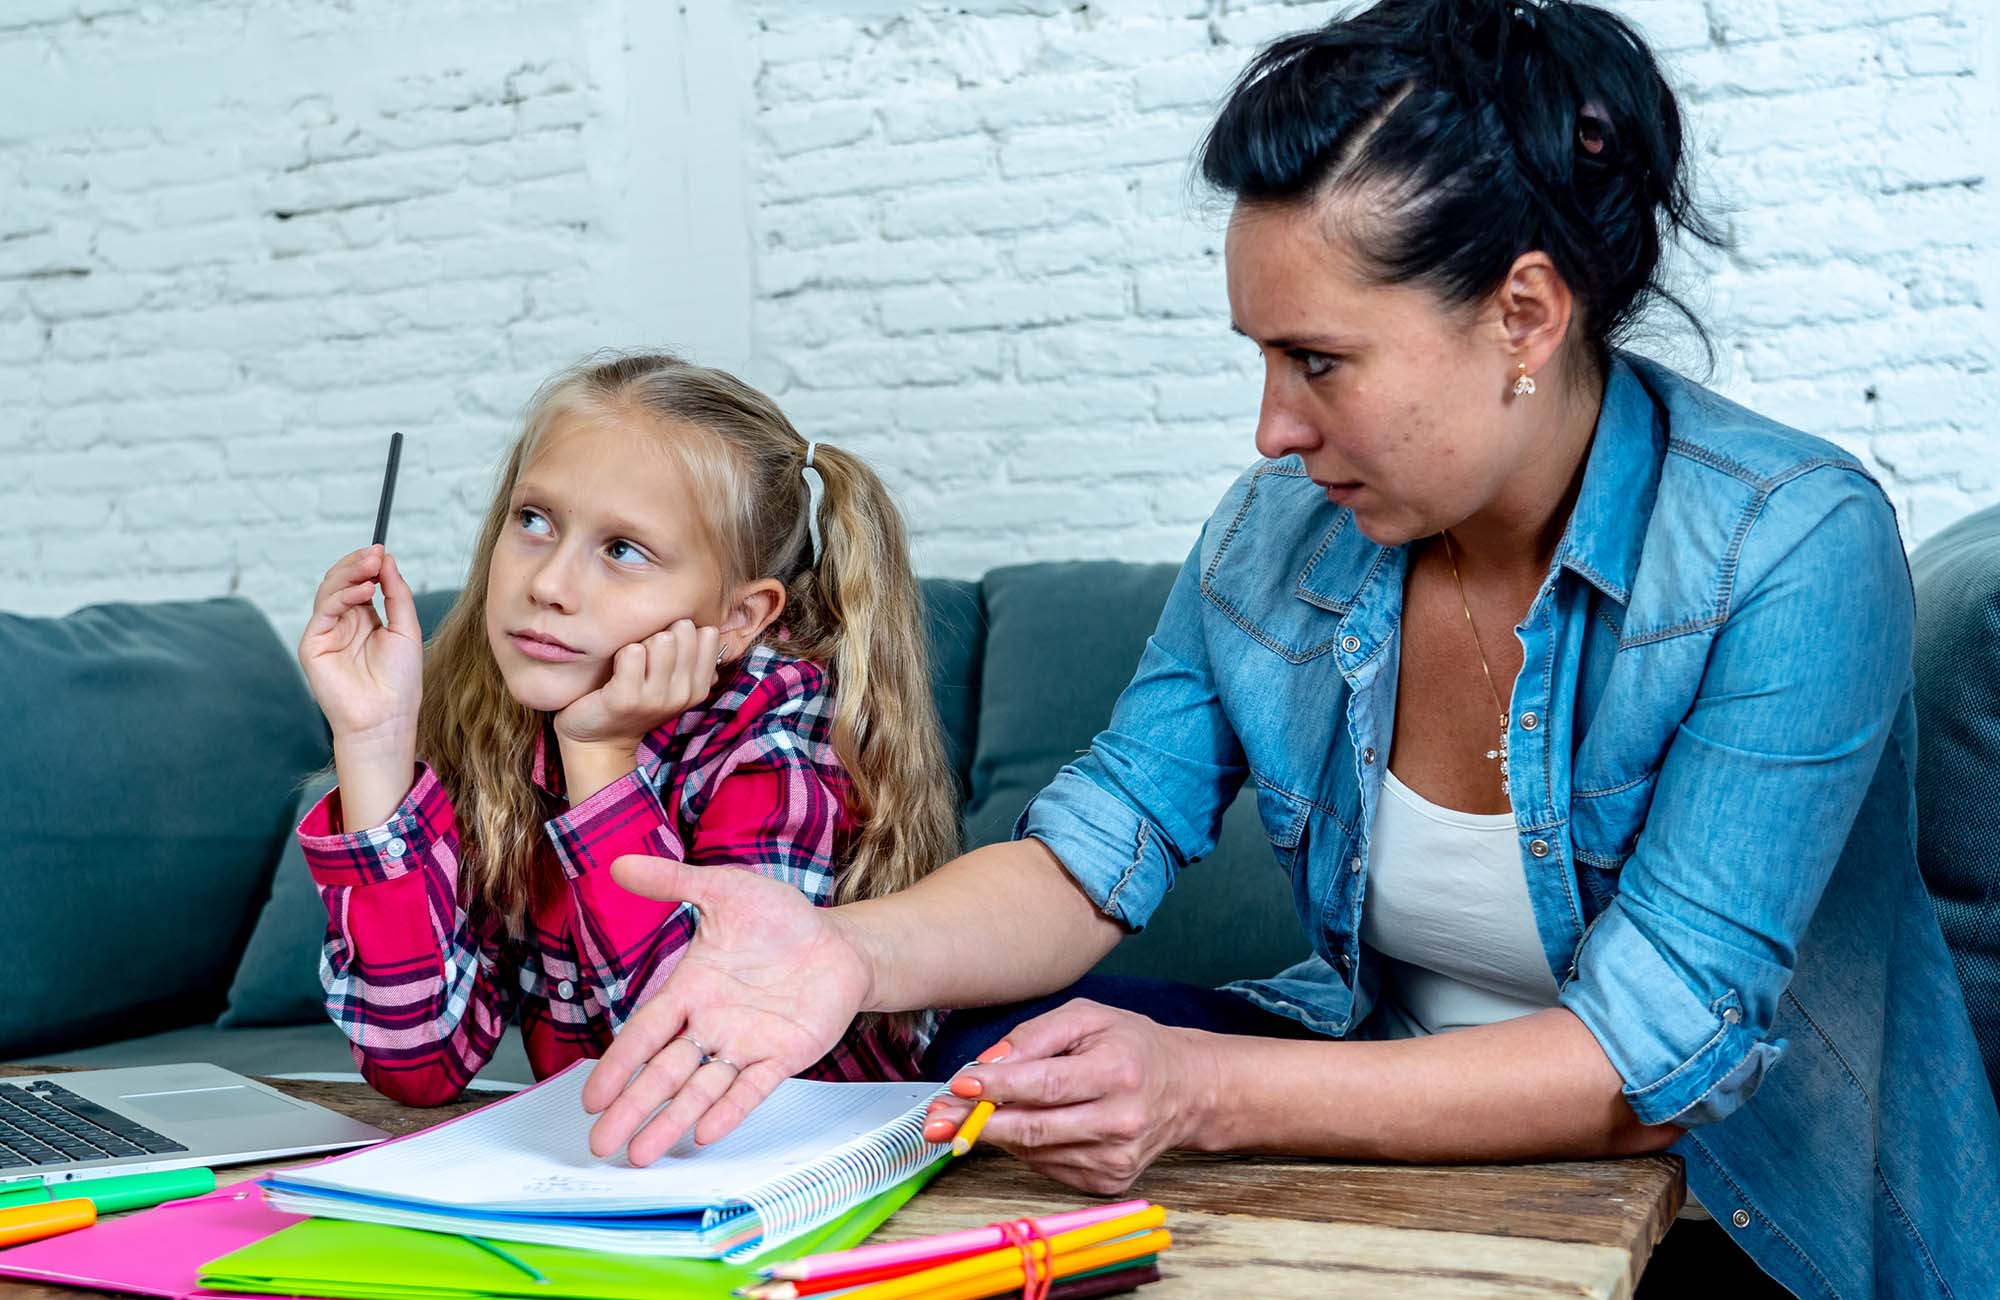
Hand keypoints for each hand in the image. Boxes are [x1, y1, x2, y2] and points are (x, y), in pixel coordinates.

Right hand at [298, 544, 422, 745]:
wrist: (386, 717)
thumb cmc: (399, 681)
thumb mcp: (406, 629)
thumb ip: (397, 594)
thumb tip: (387, 559)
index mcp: (364, 619)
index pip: (359, 581)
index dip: (368, 565)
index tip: (382, 550)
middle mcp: (342, 622)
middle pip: (341, 581)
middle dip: (357, 564)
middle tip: (375, 553)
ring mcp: (326, 632)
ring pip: (329, 591)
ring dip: (349, 574)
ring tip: (371, 567)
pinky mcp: (312, 644)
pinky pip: (324, 611)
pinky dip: (342, 596)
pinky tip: (362, 591)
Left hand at [553, 621, 720, 749]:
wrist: (599, 740)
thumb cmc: (635, 701)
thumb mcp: (671, 684)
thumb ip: (690, 659)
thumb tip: (709, 627)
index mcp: (698, 688)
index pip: (708, 635)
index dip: (683, 631)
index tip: (667, 647)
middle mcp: (682, 694)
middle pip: (683, 631)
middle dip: (661, 631)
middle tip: (645, 653)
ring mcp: (655, 698)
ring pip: (661, 640)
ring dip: (641, 641)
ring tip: (629, 662)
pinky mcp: (626, 698)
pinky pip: (632, 652)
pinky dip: (621, 653)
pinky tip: (615, 669)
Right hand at [580, 855, 874, 1162]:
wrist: (839, 942)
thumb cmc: (780, 920)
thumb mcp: (725, 891)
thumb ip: (674, 882)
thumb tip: (620, 863)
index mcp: (689, 989)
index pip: (643, 1033)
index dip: (618, 1065)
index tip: (590, 1097)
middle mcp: (711, 1024)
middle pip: (663, 1074)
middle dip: (632, 1107)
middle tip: (600, 1144)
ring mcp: (745, 1044)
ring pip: (700, 1089)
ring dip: (670, 1120)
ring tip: (641, 1154)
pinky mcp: (783, 1056)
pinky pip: (751, 1088)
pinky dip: (729, 1109)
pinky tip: (704, 1132)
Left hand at [920, 999, 1219, 1194]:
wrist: (1187, 1090)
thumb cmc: (1132, 1046)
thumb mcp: (1088, 1018)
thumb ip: (1035, 1035)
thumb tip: (986, 1065)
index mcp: (1118, 1072)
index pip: (1045, 1085)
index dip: (998, 1088)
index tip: (958, 1085)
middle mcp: (1121, 1120)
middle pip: (1034, 1128)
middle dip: (976, 1123)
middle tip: (934, 1120)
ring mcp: (1117, 1157)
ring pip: (1035, 1150)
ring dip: (993, 1136)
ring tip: (959, 1120)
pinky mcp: (1110, 1181)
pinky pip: (1049, 1165)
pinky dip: (1024, 1147)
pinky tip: (1017, 1126)